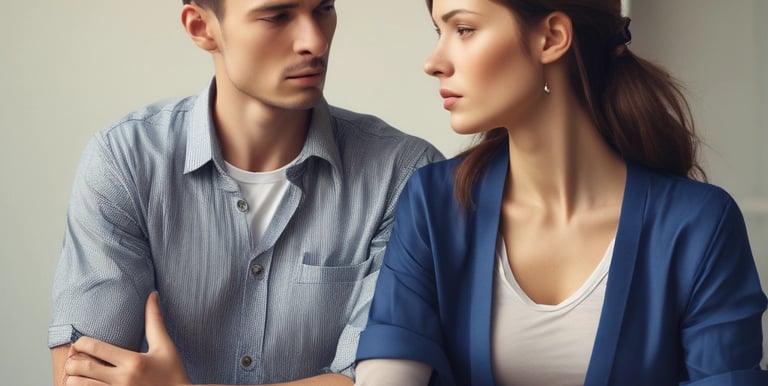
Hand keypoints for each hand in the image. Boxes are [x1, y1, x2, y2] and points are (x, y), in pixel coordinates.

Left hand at [63, 292, 190, 385]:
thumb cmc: (173, 372)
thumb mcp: (165, 346)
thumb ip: (154, 320)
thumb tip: (152, 295)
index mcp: (133, 361)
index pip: (95, 347)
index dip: (81, 343)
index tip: (80, 342)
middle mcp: (123, 379)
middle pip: (83, 368)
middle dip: (72, 362)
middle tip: (72, 358)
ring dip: (74, 379)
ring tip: (77, 373)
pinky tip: (86, 384)